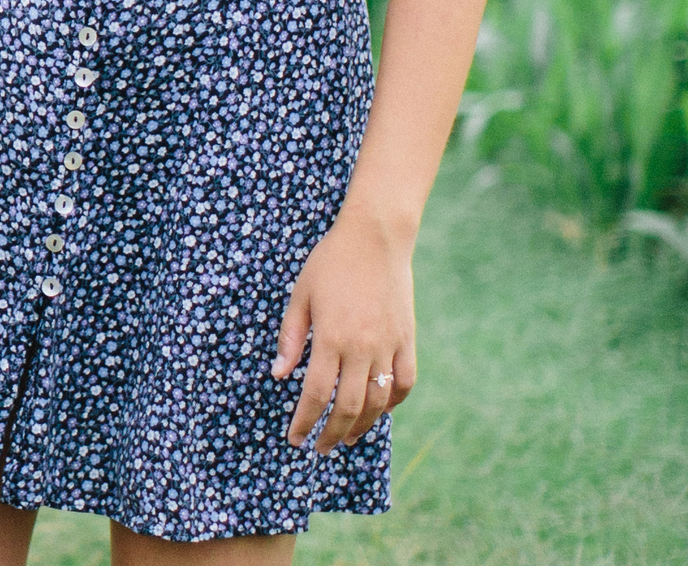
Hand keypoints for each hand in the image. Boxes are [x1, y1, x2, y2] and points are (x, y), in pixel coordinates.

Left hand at [274, 207, 416, 451]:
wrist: (375, 239)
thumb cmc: (330, 263)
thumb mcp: (300, 295)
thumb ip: (291, 337)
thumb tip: (279, 374)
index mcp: (332, 337)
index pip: (315, 393)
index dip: (305, 420)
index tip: (295, 438)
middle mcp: (363, 347)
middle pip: (349, 406)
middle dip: (331, 432)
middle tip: (319, 448)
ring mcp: (389, 345)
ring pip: (379, 401)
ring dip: (363, 425)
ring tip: (346, 437)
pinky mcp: (407, 340)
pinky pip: (404, 382)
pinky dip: (393, 402)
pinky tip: (379, 410)